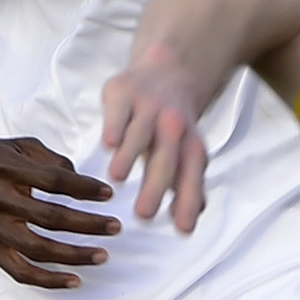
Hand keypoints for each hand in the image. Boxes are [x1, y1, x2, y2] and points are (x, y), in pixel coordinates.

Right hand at [0, 136, 116, 288]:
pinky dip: (48, 280)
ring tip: (102, 255)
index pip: (52, 181)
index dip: (83, 188)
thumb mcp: (16, 145)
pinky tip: (74, 280)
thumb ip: (50, 159)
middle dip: (87, 224)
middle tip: (115, 227)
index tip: (108, 193)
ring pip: (36, 249)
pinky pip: (19, 272)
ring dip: (74, 255)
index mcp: (3, 166)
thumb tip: (81, 181)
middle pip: (48, 217)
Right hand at [98, 41, 217, 231]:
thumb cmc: (173, 124)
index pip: (191, 177)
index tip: (184, 230)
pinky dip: (115, 124)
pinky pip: (120, 109)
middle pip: (166, 160)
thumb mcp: (188, 152)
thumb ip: (188, 187)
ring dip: (130, 154)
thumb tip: (190, 223)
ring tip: (116, 178)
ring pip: (141, 133)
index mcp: (190, 146)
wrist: (170, 69)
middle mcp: (173, 126)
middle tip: (143, 215)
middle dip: (156, 187)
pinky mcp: (124, 90)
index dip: (188, 202)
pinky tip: (108, 143)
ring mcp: (149, 107)